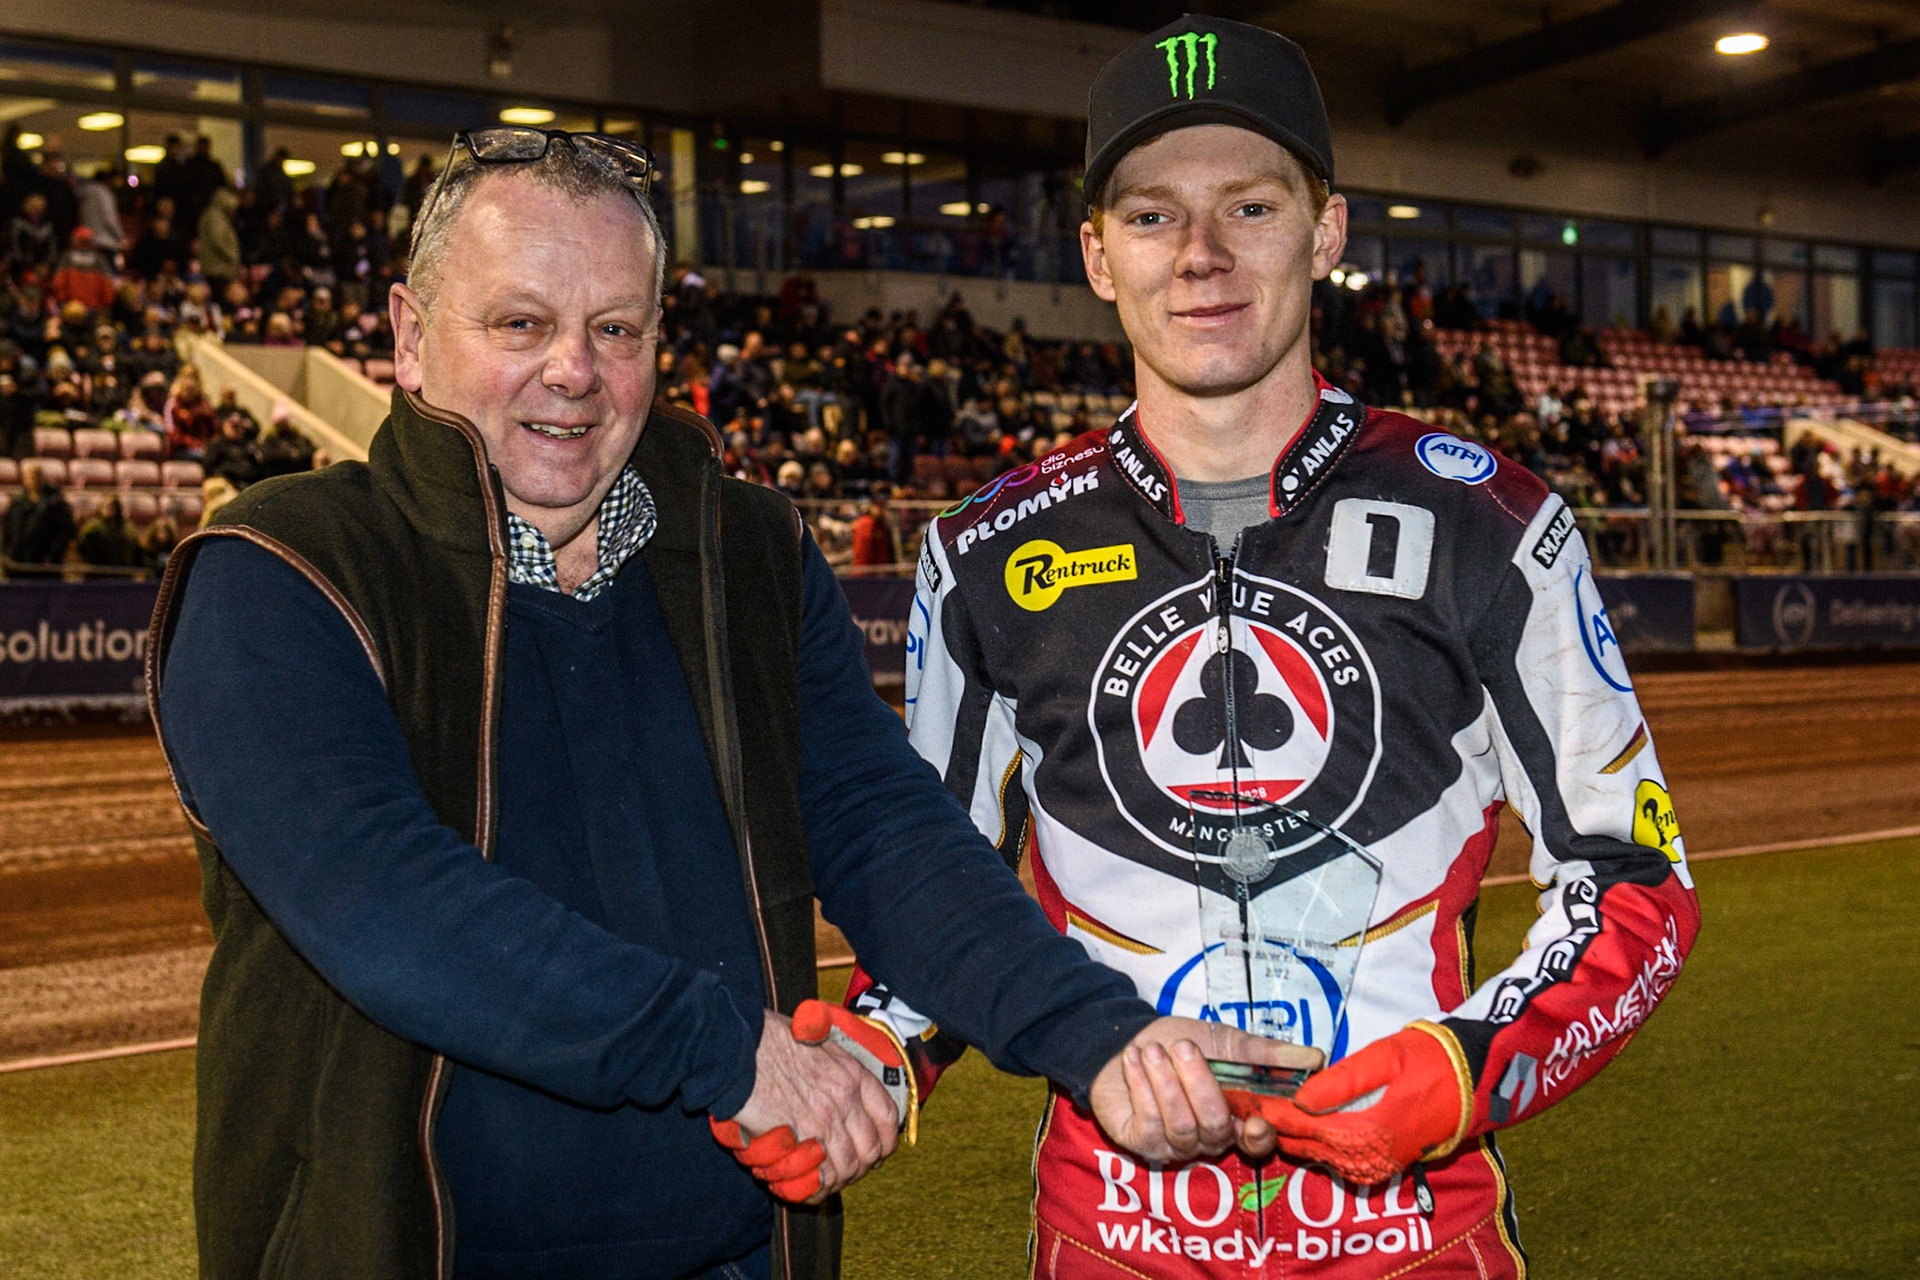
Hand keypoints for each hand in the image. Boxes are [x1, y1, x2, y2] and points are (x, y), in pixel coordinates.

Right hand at [711, 1008, 900, 1202]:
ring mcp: (824, 1120)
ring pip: (847, 1167)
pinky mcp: (800, 1138)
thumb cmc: (767, 1041)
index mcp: (852, 1073)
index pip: (888, 1116)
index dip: (885, 1141)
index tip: (876, 1151)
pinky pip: (821, 1176)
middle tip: (843, 1173)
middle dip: (860, 1167)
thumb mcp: (815, 1041)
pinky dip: (817, 1188)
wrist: (736, 1049)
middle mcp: (845, 1097)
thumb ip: (833, 1066)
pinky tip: (806, 1187)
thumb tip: (838, 1083)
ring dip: (836, 1181)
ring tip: (821, 1183)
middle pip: (871, 1149)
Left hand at [1089, 1017, 1323, 1163]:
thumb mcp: (1226, 1042)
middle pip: (1216, 1127)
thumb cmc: (1180, 1044)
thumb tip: (1317, 1058)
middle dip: (1199, 1084)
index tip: (1257, 1119)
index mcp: (1237, 1117)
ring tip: (1152, 1050)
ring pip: (1182, 1126)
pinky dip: (1141, 1087)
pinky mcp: (1143, 1143)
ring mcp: (1176, 1145)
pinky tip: (1134, 1060)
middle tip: (1182, 1047)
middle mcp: (1209, 1139)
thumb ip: (1267, 1054)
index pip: (1258, 1142)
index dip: (1260, 1137)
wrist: (1127, 1041)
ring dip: (1166, 1082)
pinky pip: (1149, 1124)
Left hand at [1255, 1021, 1471, 1183]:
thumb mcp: (1381, 1059)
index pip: (1296, 1124)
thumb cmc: (1427, 1062)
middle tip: (1239, 1101)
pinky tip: (1299, 1120)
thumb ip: (1338, 1082)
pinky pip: (1335, 1156)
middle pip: (1300, 1143)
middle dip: (1270, 1122)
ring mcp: (1371, 1166)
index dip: (1264, 1109)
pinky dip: (1314, 1140)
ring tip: (1260, 1107)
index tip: (1238, 1096)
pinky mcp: (1379, 1165)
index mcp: (1358, 1132)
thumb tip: (1300, 1097)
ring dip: (1289, 1132)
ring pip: (1315, 1152)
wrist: (1471, 1085)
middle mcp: (1361, 1157)